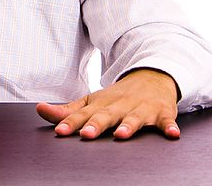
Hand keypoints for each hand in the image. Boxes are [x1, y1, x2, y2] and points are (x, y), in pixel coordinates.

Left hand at [36, 68, 179, 139]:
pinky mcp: (161, 112)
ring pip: (134, 118)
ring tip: (122, 135)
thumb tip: (39, 110)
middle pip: (106, 116)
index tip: (59, 132)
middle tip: (86, 134)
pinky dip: (170, 126)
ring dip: (128, 126)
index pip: (82, 114)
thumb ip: (66, 110)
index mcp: (100, 104)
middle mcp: (119, 106)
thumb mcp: (91, 101)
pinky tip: (172, 134)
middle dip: (96, 125)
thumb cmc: (117, 96)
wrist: (151, 77)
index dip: (70, 123)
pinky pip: (166, 120)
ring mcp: (140, 108)